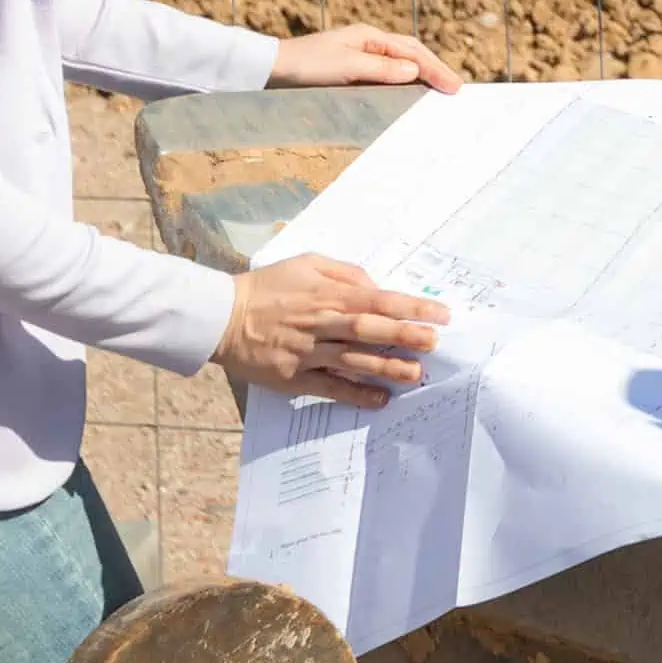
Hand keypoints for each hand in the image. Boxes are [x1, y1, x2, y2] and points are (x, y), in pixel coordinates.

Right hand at [215, 255, 451, 408]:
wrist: (222, 317)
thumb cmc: (269, 286)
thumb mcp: (307, 263)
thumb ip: (345, 273)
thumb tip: (375, 286)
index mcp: (327, 294)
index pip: (378, 299)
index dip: (411, 307)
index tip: (439, 314)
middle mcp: (321, 323)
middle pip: (370, 329)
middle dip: (405, 335)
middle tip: (434, 343)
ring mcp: (308, 352)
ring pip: (354, 361)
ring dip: (387, 367)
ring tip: (415, 373)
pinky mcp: (294, 377)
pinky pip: (330, 388)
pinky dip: (355, 394)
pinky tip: (380, 399)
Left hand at [267, 24, 464, 92]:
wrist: (271, 70)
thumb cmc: (307, 65)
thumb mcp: (346, 67)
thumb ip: (381, 70)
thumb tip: (415, 71)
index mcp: (370, 37)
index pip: (412, 53)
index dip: (436, 69)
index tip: (455, 87)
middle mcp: (368, 44)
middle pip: (411, 54)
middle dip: (435, 69)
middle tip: (455, 89)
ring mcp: (360, 56)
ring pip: (400, 64)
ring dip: (421, 76)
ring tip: (439, 91)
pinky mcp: (350, 71)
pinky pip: (386, 75)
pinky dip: (403, 82)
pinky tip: (408, 94)